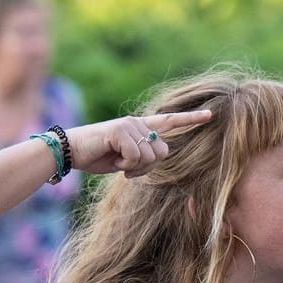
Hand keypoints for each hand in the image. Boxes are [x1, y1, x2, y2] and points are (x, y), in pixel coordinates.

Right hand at [66, 110, 213, 177]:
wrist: (72, 152)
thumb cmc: (98, 157)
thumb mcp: (126, 159)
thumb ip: (144, 156)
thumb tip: (157, 156)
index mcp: (140, 128)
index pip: (170, 121)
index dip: (190, 119)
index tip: (210, 114)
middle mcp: (137, 123)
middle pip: (163, 151)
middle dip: (148, 166)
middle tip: (127, 167)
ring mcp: (129, 125)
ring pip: (150, 156)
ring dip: (134, 167)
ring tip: (118, 162)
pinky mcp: (120, 130)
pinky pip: (136, 156)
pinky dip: (125, 165)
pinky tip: (113, 159)